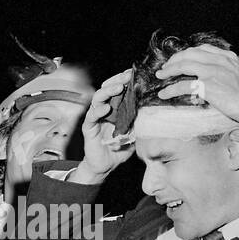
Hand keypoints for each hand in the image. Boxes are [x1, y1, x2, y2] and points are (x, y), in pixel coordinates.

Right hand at [77, 69, 135, 184]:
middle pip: (107, 89)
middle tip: (126, 77)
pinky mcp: (89, 128)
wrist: (106, 165)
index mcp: (115, 108)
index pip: (117, 90)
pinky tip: (106, 108)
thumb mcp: (134, 132)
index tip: (132, 74)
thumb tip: (150, 108)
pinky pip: (92, 116)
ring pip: (98, 99)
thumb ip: (138, 121)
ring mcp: (95, 118)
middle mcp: (104, 110)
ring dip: (108, 91)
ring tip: (118, 88)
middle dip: (116, 81)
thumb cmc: (119, 148)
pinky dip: (98, 111)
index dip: (123, 81)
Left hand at [154, 44, 238, 128]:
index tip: (182, 59)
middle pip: (190, 53)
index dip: (189, 53)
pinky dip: (170, 89)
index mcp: (229, 58)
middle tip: (166, 67)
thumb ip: (236, 72)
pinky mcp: (208, 85)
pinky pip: (182, 85)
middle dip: (175, 59)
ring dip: (169, 70)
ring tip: (161, 76)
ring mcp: (213, 71)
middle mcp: (220, 61)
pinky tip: (164, 94)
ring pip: (183, 65)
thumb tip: (230, 77)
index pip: (204, 49)